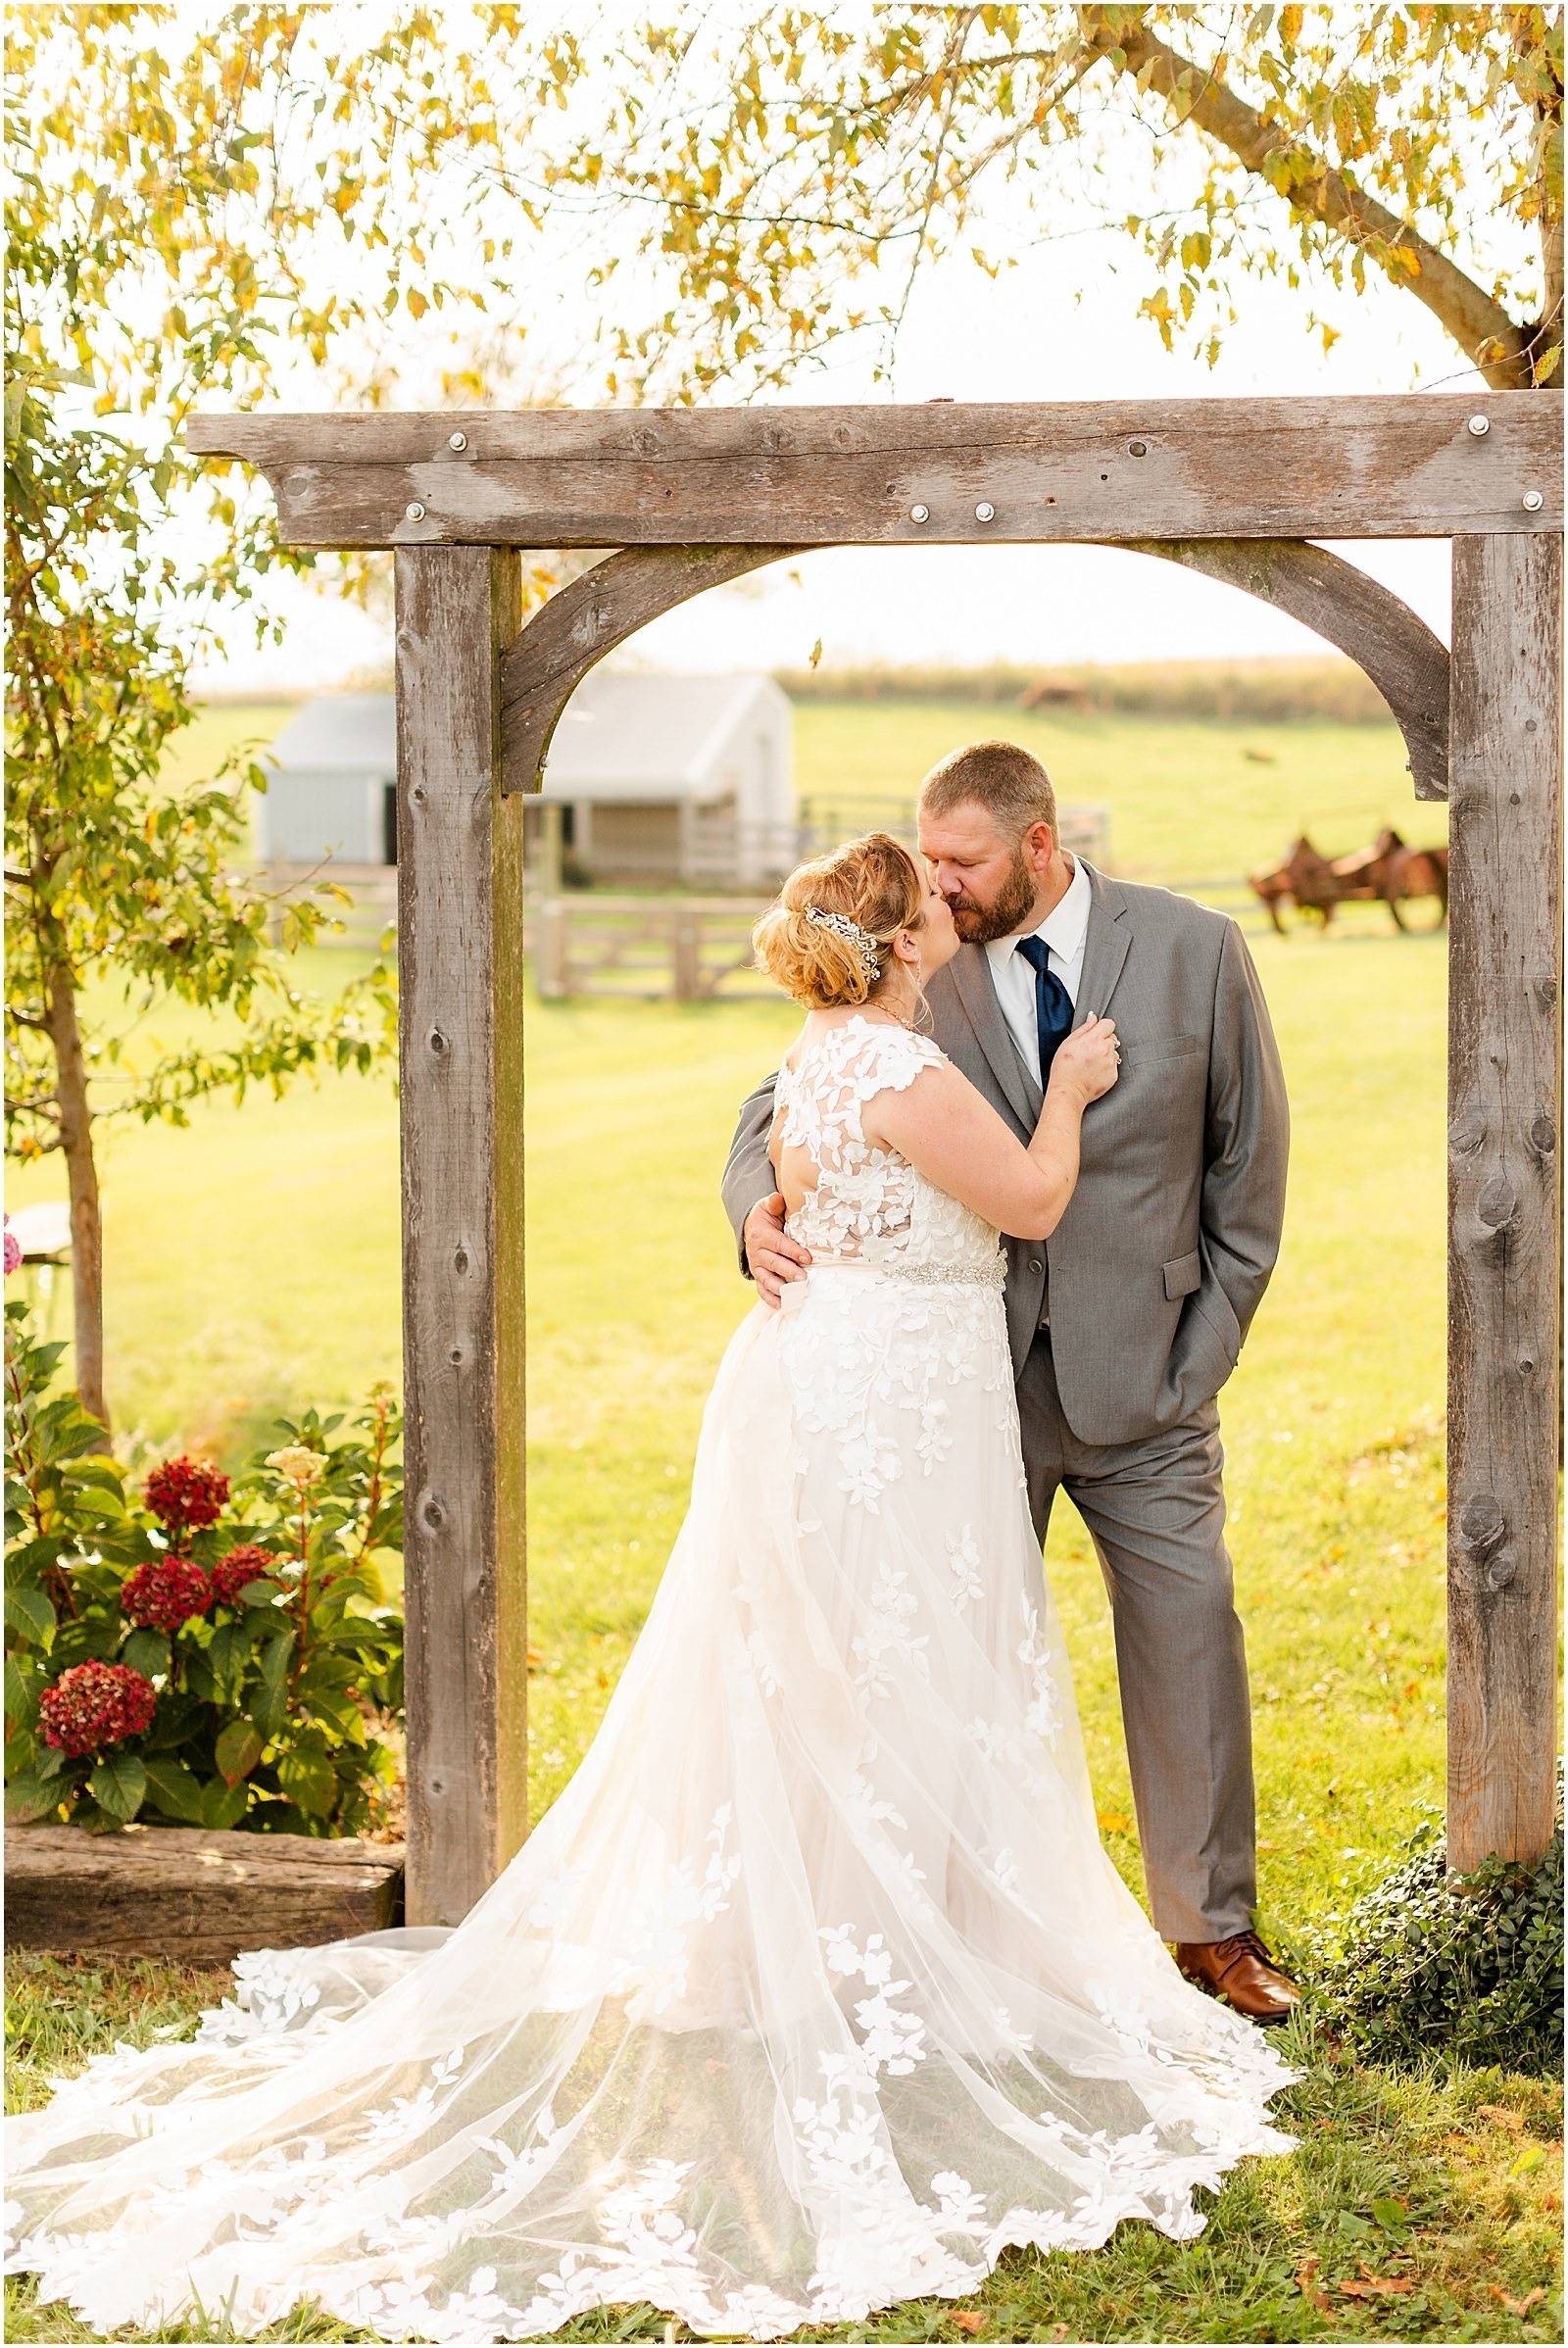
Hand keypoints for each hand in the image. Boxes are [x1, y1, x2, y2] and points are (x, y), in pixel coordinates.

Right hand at [743, 1192, 810, 1306]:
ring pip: (767, 1280)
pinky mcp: (758, 1277)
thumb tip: (778, 1198)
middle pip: (773, 1264)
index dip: (793, 1251)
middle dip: (789, 1272)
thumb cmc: (767, 1217)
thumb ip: (774, 1203)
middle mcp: (756, 1253)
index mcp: (760, 1235)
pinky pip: (762, 1290)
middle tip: (804, 1279)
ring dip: (781, 1289)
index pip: (778, 1244)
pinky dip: (771, 1299)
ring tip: (795, 1295)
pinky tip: (783, 1305)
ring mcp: (757, 1267)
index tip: (808, 1257)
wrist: (751, 1228)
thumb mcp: (768, 1207)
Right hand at [1050, 1012, 1120, 1104]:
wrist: (1068, 1090)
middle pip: (1112, 1037)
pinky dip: (1106, 1067)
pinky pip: (1114, 1066)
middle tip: (1090, 1051)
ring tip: (1091, 1063)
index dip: (1102, 1027)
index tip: (1096, 1033)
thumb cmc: (1064, 1068)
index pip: (1109, 1023)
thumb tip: (1093, 1018)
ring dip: (1106, 1055)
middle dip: (1103, 1041)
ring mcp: (1111, 1063)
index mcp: (1094, 1039)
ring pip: (1114, 1052)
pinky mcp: (1114, 1075)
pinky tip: (1094, 1071)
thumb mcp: (1068, 1043)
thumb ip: (1084, 1028)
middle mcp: (1105, 1050)